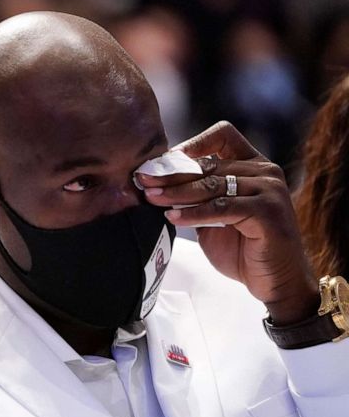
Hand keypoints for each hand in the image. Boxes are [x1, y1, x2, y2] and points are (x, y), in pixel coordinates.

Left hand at [136, 121, 316, 323]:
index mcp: (253, 164)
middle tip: (142, 180)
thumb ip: (196, 196)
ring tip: (152, 198)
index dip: (190, 145)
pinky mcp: (268, 211)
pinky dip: (194, 212)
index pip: (221, 136)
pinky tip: (173, 217)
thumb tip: (156, 183)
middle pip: (210, 164)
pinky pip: (222, 207)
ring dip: (177, 192)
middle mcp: (264, 171)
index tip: (160, 161)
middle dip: (171, 174)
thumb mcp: (213, 216)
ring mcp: (269, 189)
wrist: (274, 280)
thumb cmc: (242, 248)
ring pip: (213, 184)